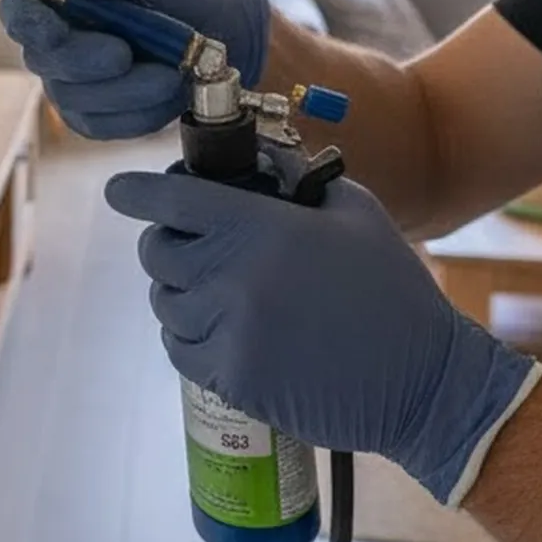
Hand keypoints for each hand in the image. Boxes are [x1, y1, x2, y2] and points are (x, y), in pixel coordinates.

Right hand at [0, 0, 269, 139]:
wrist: (229, 25)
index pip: (17, 11)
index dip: (28, 23)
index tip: (57, 28)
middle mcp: (56, 40)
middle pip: (41, 60)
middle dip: (83, 60)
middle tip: (124, 53)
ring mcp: (73, 82)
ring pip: (74, 98)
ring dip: (125, 89)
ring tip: (169, 70)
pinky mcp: (97, 117)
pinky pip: (102, 126)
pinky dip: (140, 112)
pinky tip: (168, 90)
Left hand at [106, 170, 541, 504]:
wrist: (423, 382)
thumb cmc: (391, 290)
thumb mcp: (353, 213)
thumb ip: (295, 180)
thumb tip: (253, 159)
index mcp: (260, 227)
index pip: (170, 200)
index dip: (134, 192)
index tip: (118, 192)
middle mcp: (234, 276)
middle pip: (157, 253)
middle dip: (166, 245)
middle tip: (192, 247)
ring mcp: (230, 331)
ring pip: (165, 304)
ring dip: (180, 294)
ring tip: (218, 292)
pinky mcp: (233, 379)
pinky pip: (181, 350)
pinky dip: (190, 339)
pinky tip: (222, 331)